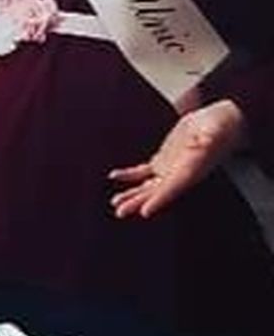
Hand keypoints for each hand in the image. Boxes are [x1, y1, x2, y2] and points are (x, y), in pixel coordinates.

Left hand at [109, 99, 248, 219]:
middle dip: (138, 202)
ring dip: (132, 194)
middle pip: (156, 193)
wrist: (220, 122)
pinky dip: (129, 175)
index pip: (173, 188)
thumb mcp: (215, 129)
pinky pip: (143, 171)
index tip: (144, 212)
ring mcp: (171, 168)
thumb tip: (208, 138)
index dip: (159, 201)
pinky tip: (114, 176)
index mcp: (192, 170)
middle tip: (120, 212)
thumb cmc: (221, 126)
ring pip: (148, 186)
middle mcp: (180, 174)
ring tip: (115, 203)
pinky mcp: (164, 160)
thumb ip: (211, 136)